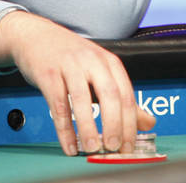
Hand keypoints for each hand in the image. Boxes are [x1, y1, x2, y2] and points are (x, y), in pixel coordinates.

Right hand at [0, 11, 155, 155]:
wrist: (36, 36)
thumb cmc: (71, 57)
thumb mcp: (100, 71)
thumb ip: (123, 98)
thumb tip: (149, 123)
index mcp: (109, 62)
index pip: (126, 94)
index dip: (130, 123)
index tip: (129, 146)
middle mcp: (92, 61)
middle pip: (109, 94)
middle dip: (113, 124)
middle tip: (113, 147)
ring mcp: (69, 66)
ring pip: (82, 100)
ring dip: (88, 128)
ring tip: (92, 149)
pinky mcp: (48, 74)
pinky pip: (57, 104)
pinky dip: (64, 128)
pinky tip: (69, 145)